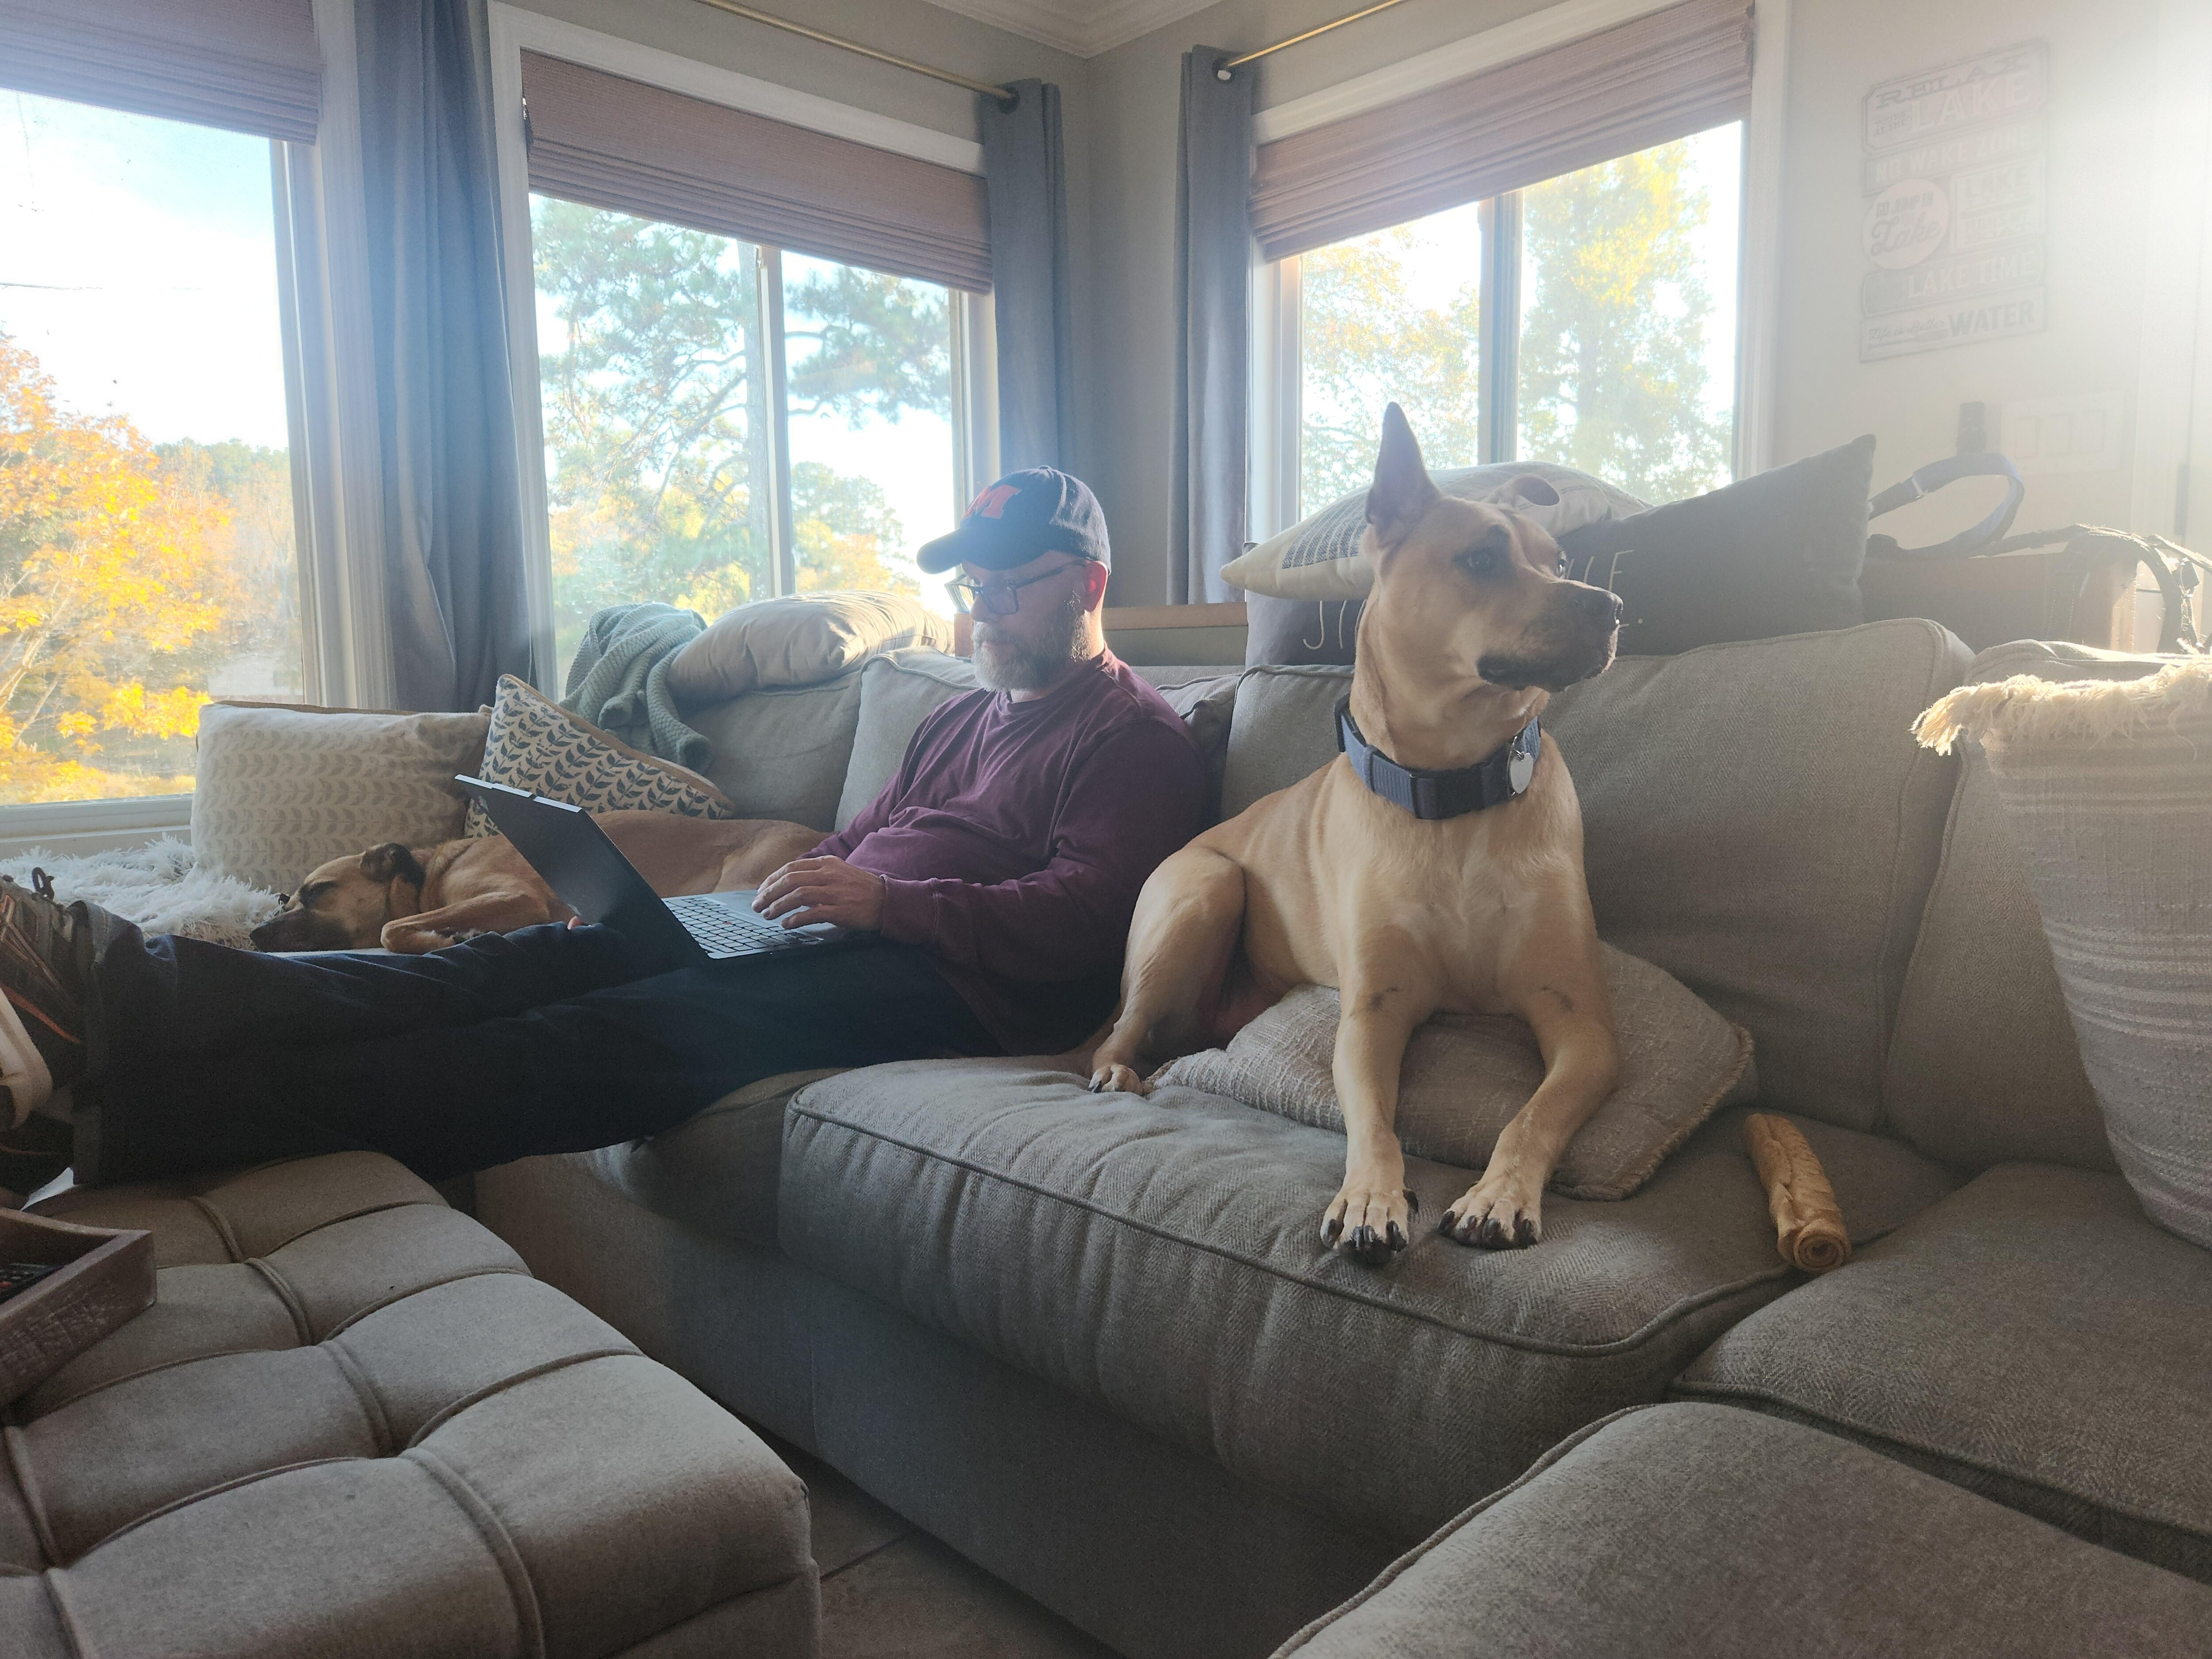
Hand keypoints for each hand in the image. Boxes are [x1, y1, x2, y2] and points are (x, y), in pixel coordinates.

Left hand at [753, 856, 885, 930]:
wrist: (887, 900)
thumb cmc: (861, 888)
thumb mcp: (839, 872)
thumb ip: (817, 874)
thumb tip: (790, 884)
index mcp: (827, 863)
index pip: (792, 867)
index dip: (773, 879)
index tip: (762, 890)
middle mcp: (829, 875)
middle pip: (790, 880)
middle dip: (769, 893)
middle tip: (757, 904)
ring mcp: (835, 892)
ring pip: (798, 896)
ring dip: (778, 906)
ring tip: (768, 915)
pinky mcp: (841, 910)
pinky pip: (812, 914)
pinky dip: (796, 919)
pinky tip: (787, 924)